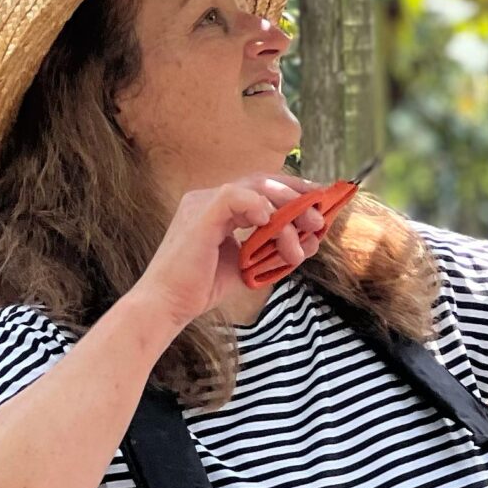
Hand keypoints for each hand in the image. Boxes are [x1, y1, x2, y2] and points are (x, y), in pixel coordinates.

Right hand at [125, 174, 329, 337]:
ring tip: (305, 232)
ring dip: (287, 209)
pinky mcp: (200, 215)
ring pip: (255, 188)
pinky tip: (270, 221)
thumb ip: (274, 249)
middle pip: (263, 182)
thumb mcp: (247, 265)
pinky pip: (234, 197)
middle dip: (297, 197)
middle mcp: (209, 198)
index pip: (261, 188)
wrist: (168, 305)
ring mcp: (203, 204)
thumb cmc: (200, 288)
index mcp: (218, 207)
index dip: (293, 193)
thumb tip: (309, 241)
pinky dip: (257, 205)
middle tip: (319, 220)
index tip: (319, 205)